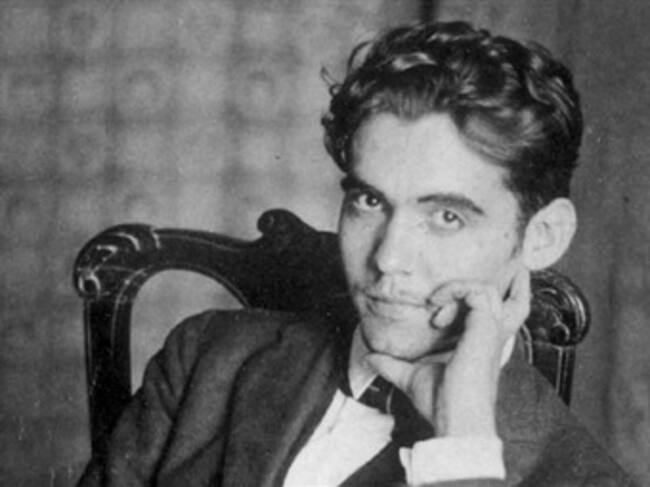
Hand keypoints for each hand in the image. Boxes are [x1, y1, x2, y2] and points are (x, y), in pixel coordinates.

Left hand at [364, 267, 530, 437]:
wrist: (454, 419)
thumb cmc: (440, 403)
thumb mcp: (411, 377)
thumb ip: (392, 365)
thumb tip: (369, 359)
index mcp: (480, 345)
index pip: (494, 316)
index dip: (472, 301)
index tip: (434, 310)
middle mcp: (490, 336)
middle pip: (515, 302)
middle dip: (510, 283)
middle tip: (500, 270)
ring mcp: (490, 331)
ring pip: (489, 291)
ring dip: (457, 288)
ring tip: (435, 303)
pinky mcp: (486, 328)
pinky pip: (477, 293)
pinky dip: (454, 293)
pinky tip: (436, 313)